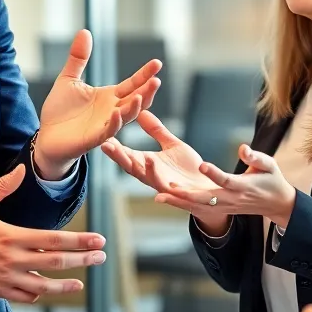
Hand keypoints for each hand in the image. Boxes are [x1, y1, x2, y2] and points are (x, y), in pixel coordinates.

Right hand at [0, 165, 107, 302]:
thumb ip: (3, 187)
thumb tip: (22, 169)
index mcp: (11, 236)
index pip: (54, 240)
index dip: (79, 241)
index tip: (97, 240)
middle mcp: (12, 259)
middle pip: (56, 262)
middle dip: (82, 260)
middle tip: (101, 257)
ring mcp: (6, 278)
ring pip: (43, 286)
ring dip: (65, 284)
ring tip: (82, 282)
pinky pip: (25, 296)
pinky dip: (40, 294)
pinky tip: (51, 290)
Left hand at [35, 30, 161, 179]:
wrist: (47, 137)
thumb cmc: (60, 111)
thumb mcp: (68, 79)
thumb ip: (78, 58)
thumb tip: (85, 31)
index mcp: (109, 97)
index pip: (132, 84)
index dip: (144, 74)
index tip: (157, 63)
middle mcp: (112, 110)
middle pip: (136, 100)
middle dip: (147, 91)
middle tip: (157, 80)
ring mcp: (105, 125)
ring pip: (127, 116)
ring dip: (135, 106)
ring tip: (143, 94)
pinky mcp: (95, 138)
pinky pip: (108, 130)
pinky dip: (114, 122)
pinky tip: (117, 112)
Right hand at [101, 111, 226, 233]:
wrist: (210, 191)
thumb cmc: (189, 170)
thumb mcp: (172, 145)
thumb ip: (156, 131)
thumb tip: (141, 112)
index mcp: (150, 164)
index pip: (128, 154)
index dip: (115, 146)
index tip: (102, 134)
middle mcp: (155, 177)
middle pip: (134, 168)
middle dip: (120, 158)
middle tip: (106, 145)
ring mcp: (168, 189)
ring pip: (154, 181)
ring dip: (147, 171)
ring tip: (143, 158)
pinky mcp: (185, 198)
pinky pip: (175, 198)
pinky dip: (167, 197)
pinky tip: (160, 196)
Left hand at [151, 143, 297, 229]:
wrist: (274, 204)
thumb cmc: (271, 180)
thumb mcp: (270, 166)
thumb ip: (256, 158)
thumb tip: (243, 148)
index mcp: (242, 187)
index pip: (226, 181)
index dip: (214, 174)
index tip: (202, 165)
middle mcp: (230, 199)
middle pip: (205, 198)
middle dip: (187, 194)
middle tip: (170, 186)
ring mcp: (222, 206)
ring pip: (197, 206)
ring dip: (178, 201)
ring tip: (159, 196)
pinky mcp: (217, 208)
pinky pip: (196, 208)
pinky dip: (180, 204)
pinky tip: (163, 198)